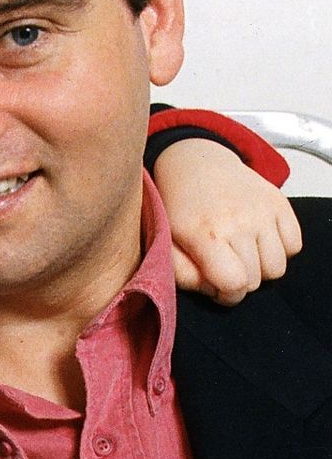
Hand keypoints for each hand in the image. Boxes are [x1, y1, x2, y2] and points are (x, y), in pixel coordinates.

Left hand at [156, 138, 300, 305]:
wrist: (196, 163)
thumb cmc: (178, 208)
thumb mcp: (165, 243)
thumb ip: (183, 275)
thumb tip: (215, 290)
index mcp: (206, 234)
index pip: (235, 284)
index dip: (226, 294)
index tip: (217, 285)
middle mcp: (239, 222)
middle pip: (255, 281)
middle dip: (240, 282)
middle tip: (225, 266)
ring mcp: (263, 211)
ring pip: (277, 268)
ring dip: (260, 269)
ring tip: (242, 255)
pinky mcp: (280, 203)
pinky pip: (294, 245)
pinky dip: (280, 250)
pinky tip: (259, 242)